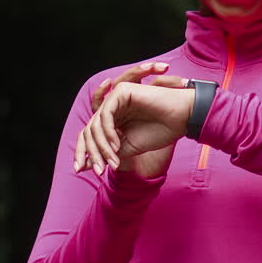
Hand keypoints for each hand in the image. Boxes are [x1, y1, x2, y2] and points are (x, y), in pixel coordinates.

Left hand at [74, 62, 190, 178]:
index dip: (82, 152)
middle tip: (98, 171)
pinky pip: (106, 114)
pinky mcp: (121, 91)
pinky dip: (107, 132)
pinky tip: (116, 145)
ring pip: (95, 124)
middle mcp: (111, 107)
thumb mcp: (127, 149)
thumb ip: (107, 154)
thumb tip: (84, 165)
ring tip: (112, 160)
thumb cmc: (160, 132)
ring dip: (101, 146)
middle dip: (91, 152)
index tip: (80, 170)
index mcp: (113, 119)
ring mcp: (115, 98)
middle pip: (89, 130)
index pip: (89, 134)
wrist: (181, 119)